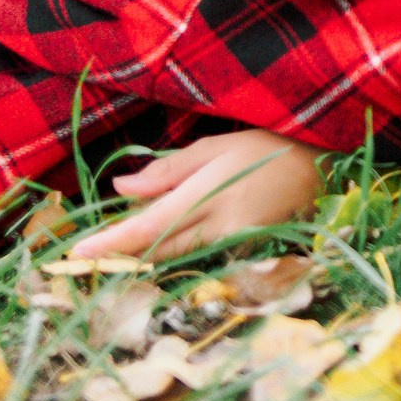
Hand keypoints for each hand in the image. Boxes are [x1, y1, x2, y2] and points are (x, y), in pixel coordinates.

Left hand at [73, 129, 323, 262]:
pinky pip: (198, 253)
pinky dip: (175, 245)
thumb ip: (169, 171)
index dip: (112, 242)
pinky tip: (165, 233)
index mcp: (209, 193)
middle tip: (88, 246)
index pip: (150, 226)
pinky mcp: (244, 252)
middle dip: (122, 250)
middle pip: (158, 248)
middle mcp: (220, 226)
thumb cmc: (269, 145)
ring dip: (146, 249)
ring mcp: (234, 244)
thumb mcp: (217, 146)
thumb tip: (122, 189)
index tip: (78, 251)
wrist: (323, 166)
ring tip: (125, 233)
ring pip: (175, 254)